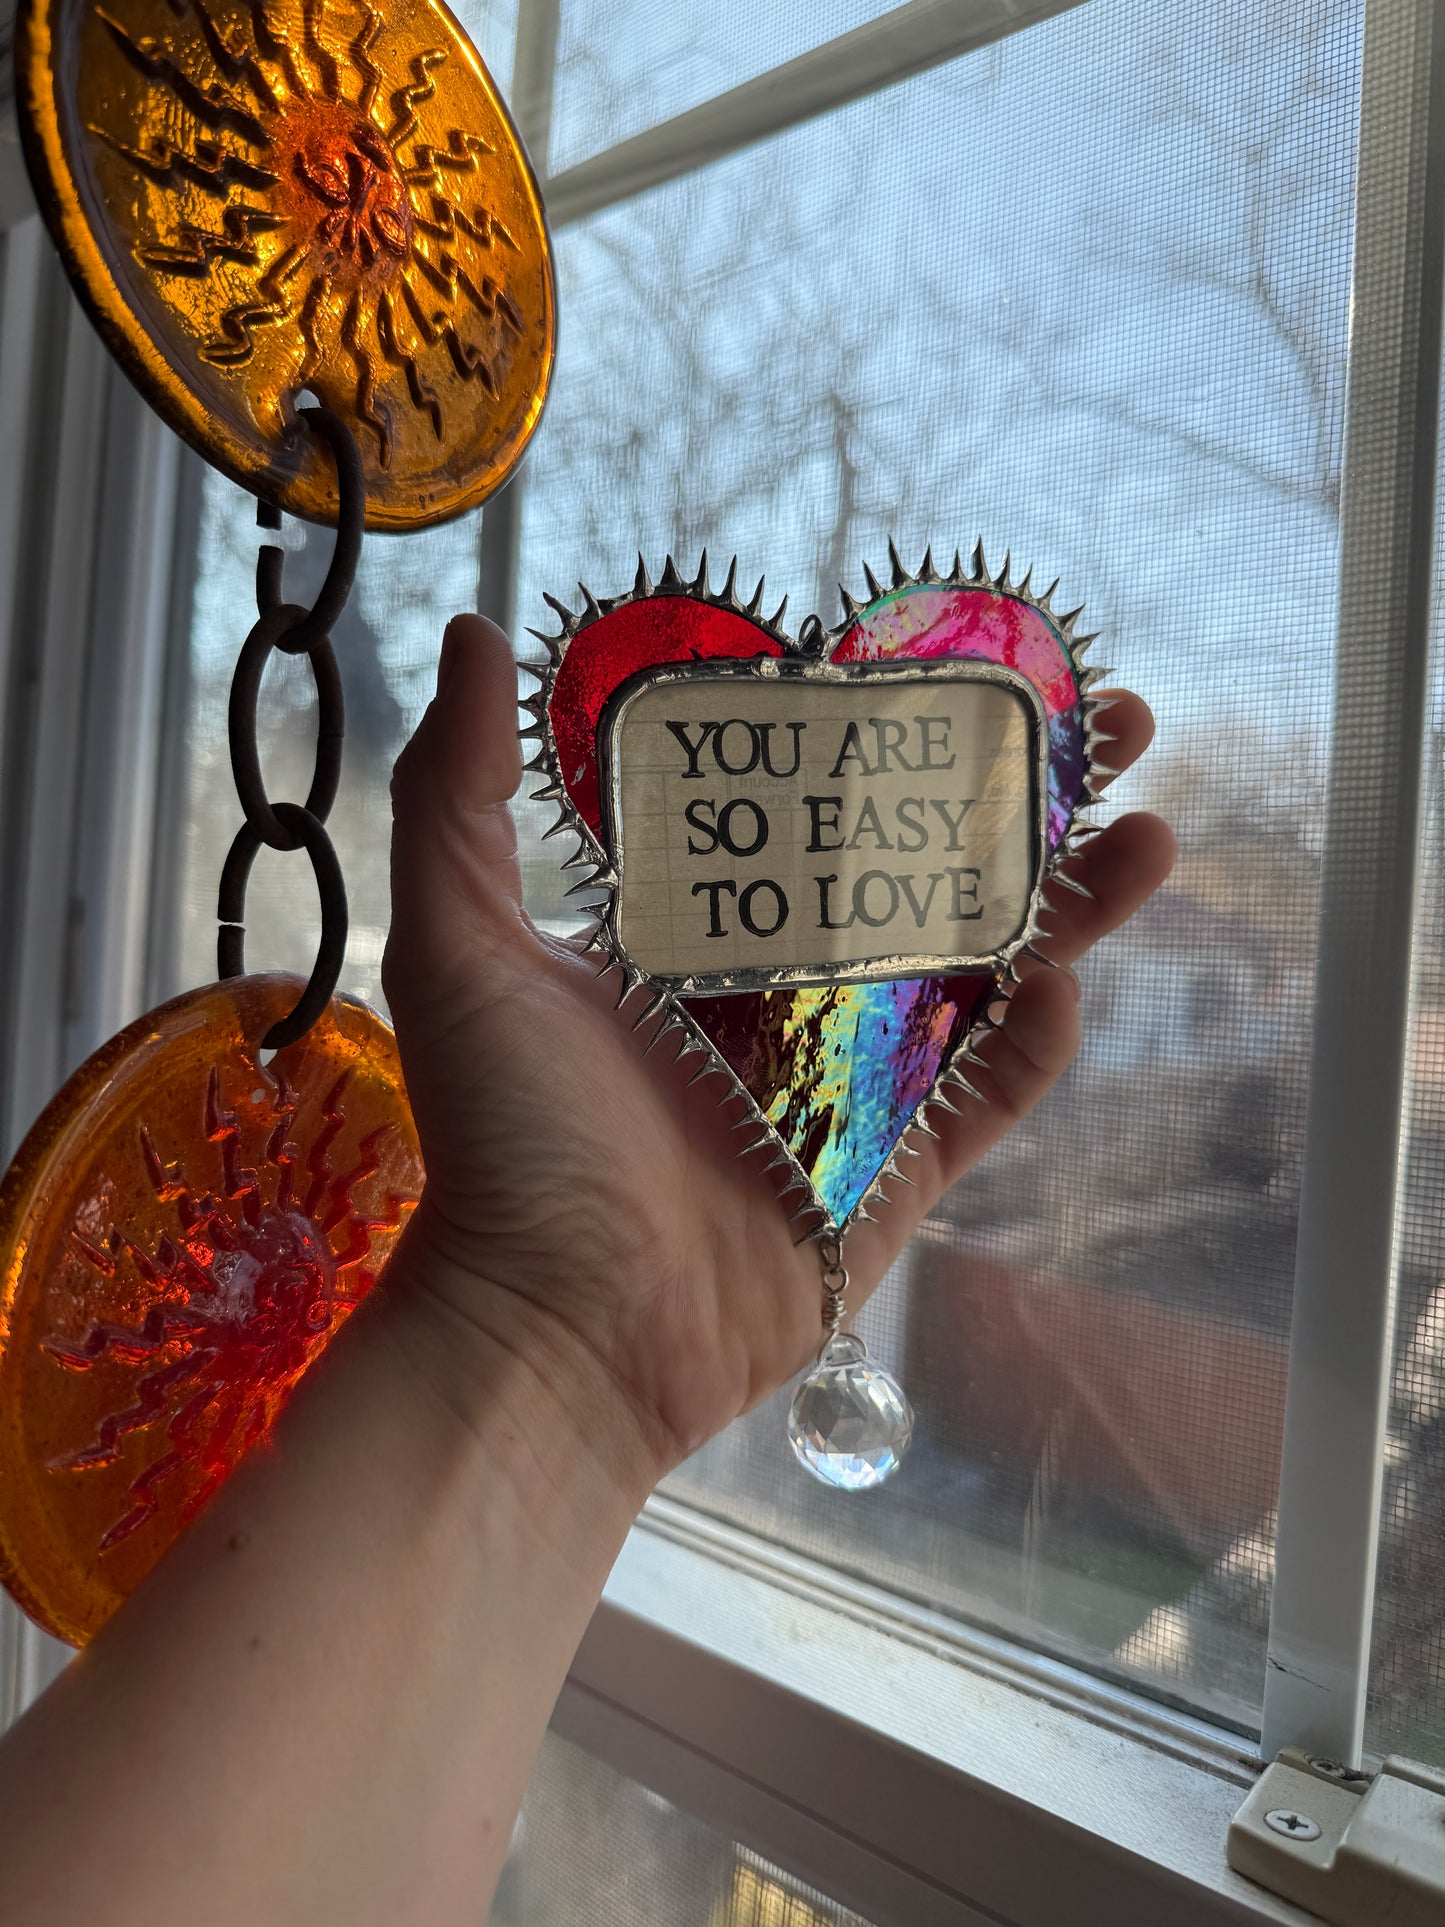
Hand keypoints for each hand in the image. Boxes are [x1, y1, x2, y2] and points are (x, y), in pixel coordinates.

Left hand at [382, 615, 1174, 1485]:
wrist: (554, 1330)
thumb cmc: (504, 1141)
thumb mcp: (461, 945)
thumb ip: (461, 793)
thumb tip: (480, 629)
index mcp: (698, 931)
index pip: (818, 806)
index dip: (898, 730)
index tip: (968, 661)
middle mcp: (781, 994)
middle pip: (927, 873)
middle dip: (1022, 800)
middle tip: (1111, 722)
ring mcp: (846, 1085)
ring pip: (980, 974)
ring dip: (1067, 906)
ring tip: (1147, 832)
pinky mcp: (891, 1176)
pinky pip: (983, 1101)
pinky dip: (1031, 1048)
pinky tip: (1064, 987)